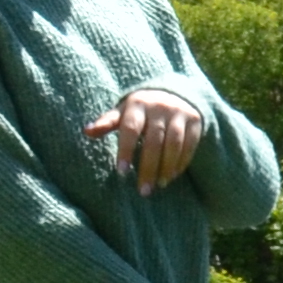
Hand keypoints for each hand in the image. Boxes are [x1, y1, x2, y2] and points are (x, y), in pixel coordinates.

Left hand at [88, 87, 206, 188]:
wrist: (174, 93)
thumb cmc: (141, 110)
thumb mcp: (124, 112)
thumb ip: (108, 123)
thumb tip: (87, 131)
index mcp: (138, 104)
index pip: (131, 129)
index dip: (126, 150)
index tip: (122, 172)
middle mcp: (160, 107)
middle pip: (154, 141)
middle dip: (148, 167)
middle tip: (143, 190)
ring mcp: (179, 113)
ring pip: (174, 144)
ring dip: (167, 167)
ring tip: (160, 185)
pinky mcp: (195, 121)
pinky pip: (190, 145)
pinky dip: (182, 163)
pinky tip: (172, 176)